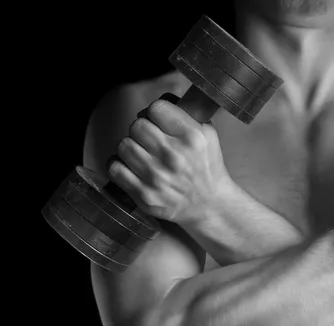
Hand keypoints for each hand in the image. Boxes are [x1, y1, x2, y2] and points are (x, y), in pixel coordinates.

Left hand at [108, 94, 231, 223]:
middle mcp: (173, 155)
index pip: (156, 108)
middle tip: (151, 140)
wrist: (209, 205)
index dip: (156, 112)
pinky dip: (120, 166)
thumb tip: (160, 103)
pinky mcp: (144, 194)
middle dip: (143, 130)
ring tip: (143, 155)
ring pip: (124, 145)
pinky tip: (132, 168)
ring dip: (131, 148)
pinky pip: (115, 168)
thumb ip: (186, 114)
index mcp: (191, 137)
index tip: (159, 121)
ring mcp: (157, 177)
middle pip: (137, 125)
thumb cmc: (207, 167)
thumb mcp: (208, 135)